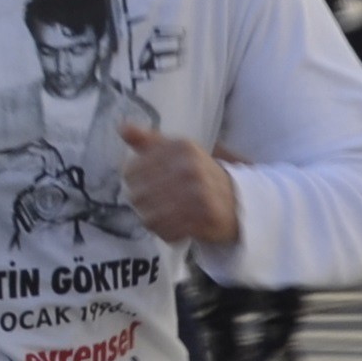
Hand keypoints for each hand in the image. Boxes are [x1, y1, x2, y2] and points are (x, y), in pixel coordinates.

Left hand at [119, 123, 241, 246]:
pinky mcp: (206, 216)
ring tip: (169, 217)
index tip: (152, 185)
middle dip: (145, 205)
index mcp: (181, 147)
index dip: (136, 182)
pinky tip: (178, 228)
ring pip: (149, 216)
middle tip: (162, 204)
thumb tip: (122, 127)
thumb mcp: (176, 153)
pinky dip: (168, 234)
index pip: (131, 171)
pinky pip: (166, 231)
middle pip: (137, 195)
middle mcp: (190, 166)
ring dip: (156, 221)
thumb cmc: (199, 176)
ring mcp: (199, 192)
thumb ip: (148, 141)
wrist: (239, 202)